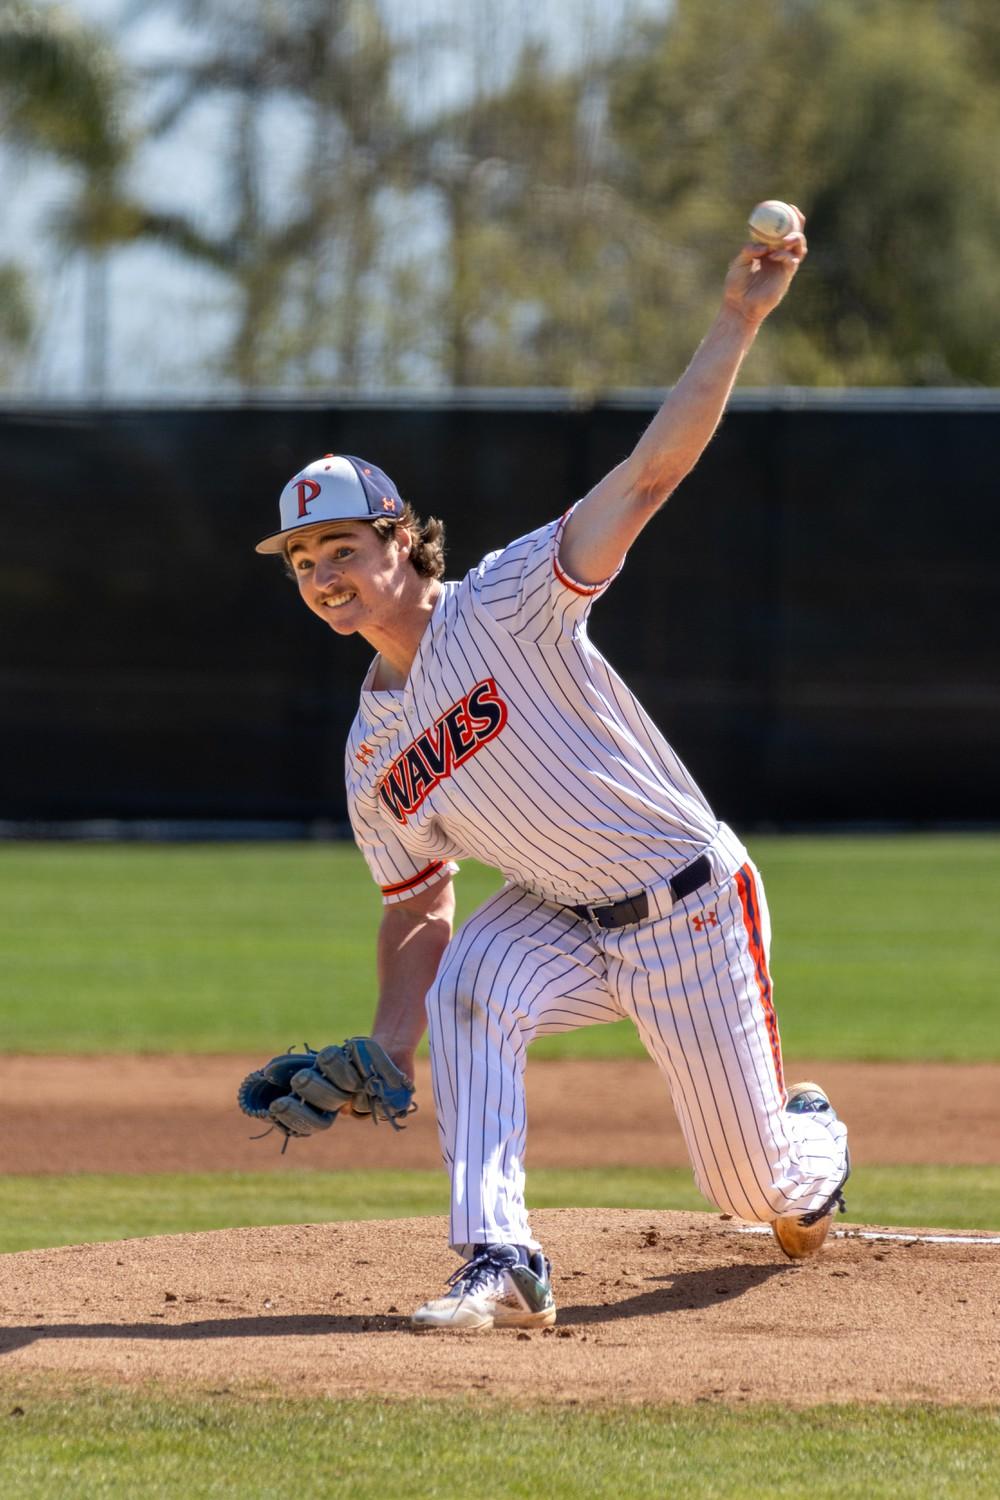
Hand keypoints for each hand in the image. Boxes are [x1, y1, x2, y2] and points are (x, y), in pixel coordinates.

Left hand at [722, 205, 806, 326]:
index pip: (778, 230)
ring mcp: (783, 266)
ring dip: (796, 239)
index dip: (784, 218)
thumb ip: (748, 251)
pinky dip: (786, 256)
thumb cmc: (735, 285)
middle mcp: (778, 256)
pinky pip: (792, 262)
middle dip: (798, 223)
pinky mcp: (786, 277)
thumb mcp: (738, 263)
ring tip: (787, 238)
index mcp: (766, 249)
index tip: (784, 205)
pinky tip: (775, 255)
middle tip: (794, 213)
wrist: (740, 306)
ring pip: (799, 248)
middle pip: (794, 235)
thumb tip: (762, 245)